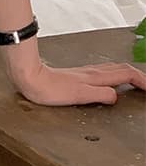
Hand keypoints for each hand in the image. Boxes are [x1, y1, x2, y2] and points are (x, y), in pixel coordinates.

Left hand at [8, 51, 145, 109]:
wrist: (30, 77)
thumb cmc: (49, 89)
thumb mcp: (78, 95)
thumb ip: (99, 95)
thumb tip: (115, 97)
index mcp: (97, 77)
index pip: (126, 75)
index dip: (141, 81)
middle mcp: (94, 72)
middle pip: (123, 69)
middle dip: (139, 76)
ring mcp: (87, 72)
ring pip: (115, 69)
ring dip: (128, 74)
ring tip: (136, 81)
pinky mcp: (79, 74)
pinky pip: (105, 71)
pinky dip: (116, 74)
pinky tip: (111, 79)